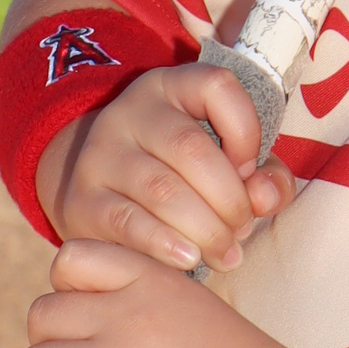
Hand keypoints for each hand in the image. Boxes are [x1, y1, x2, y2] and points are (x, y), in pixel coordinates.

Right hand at [40, 63, 295, 272]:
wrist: (98, 193)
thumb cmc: (181, 176)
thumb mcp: (226, 161)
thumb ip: (263, 175)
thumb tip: (266, 198)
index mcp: (171, 87)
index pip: (216, 86)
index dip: (246, 131)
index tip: (250, 170)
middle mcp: (131, 113)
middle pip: (191, 149)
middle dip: (229, 199)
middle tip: (242, 230)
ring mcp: (100, 155)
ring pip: (162, 190)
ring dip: (205, 230)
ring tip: (226, 254)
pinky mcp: (82, 200)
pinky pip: (128, 223)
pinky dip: (166, 245)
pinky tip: (189, 260)